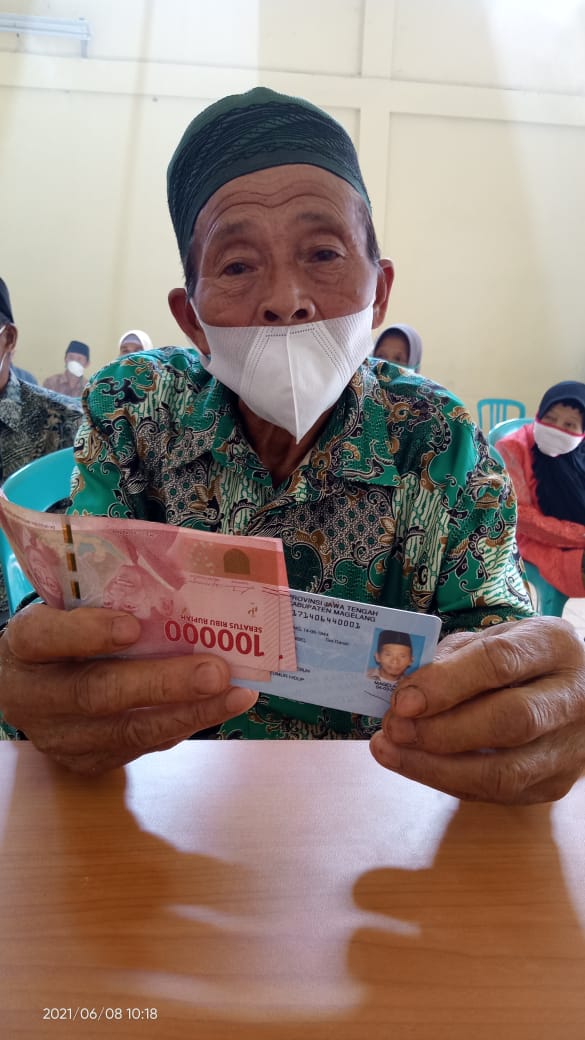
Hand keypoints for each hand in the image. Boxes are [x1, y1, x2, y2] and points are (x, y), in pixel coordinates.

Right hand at [0, 603, 257, 774]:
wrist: (29, 688)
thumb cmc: (62, 635)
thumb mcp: (66, 610)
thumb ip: (105, 604)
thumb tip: (180, 594)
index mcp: (24, 645)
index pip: (46, 637)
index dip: (89, 633)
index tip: (132, 626)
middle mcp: (34, 697)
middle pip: (96, 694)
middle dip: (162, 684)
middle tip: (215, 671)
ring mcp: (59, 738)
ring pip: (126, 731)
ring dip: (188, 712)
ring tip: (235, 694)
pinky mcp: (84, 762)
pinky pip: (139, 747)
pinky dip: (182, 725)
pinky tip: (217, 708)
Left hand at [370, 617, 584, 803]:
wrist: (570, 689)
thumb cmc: (519, 658)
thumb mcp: (490, 638)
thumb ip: (451, 658)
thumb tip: (404, 690)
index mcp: (553, 645)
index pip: (500, 663)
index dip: (446, 683)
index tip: (403, 699)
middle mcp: (572, 697)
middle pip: (509, 722)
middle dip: (441, 730)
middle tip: (394, 729)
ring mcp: (570, 747)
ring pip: (505, 771)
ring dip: (437, 767)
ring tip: (392, 752)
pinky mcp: (556, 784)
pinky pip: (496, 793)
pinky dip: (448, 781)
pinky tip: (415, 765)